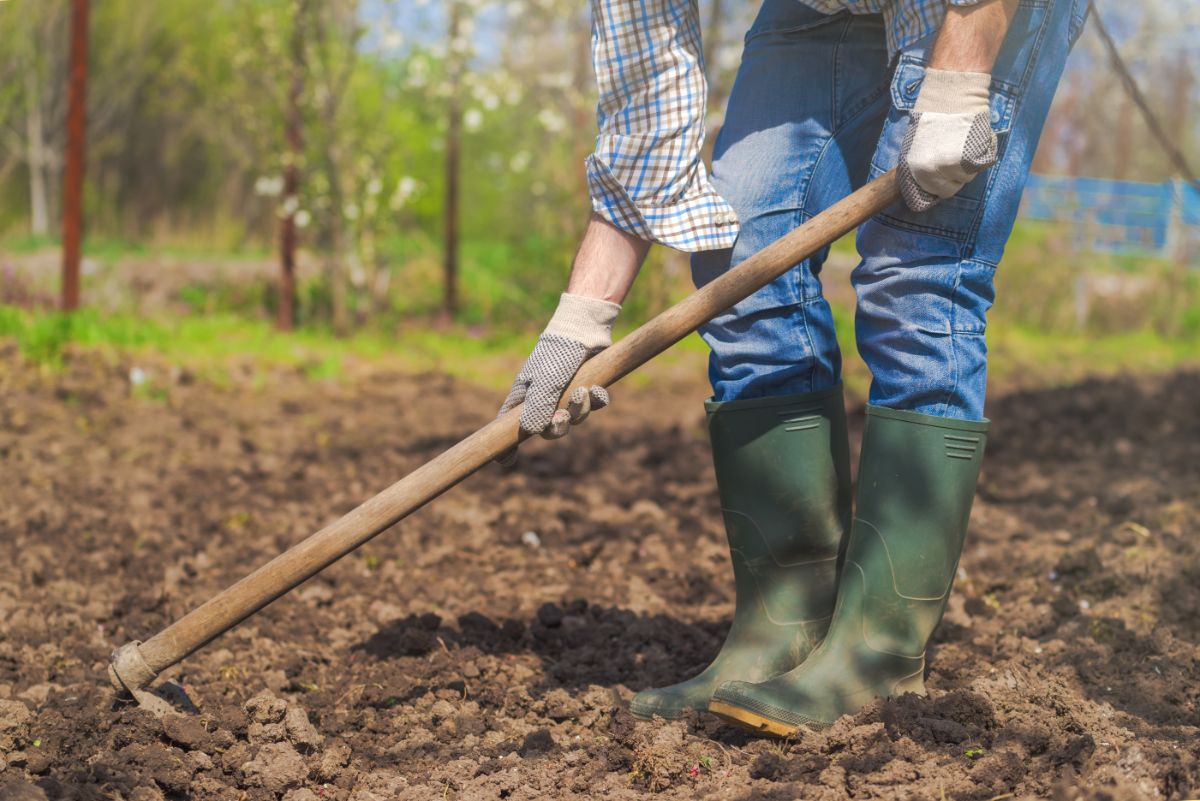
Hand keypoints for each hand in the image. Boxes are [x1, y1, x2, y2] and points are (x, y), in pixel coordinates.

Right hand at [496, 293, 619, 464]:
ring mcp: (565, 393)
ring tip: (583, 393)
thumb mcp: (545, 383)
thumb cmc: (557, 354)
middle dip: (557, 427)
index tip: (504, 462)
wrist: (584, 328)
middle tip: (563, 417)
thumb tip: (531, 433)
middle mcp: (543, 397)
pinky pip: (593, 406)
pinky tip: (597, 389)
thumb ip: (538, 408)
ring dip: (580, 411)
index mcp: (524, 396)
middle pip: (547, 429)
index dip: (506, 445)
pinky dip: (597, 400)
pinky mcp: (586, 385)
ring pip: (573, 418)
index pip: (508, 427)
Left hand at [899, 68, 997, 211]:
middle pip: (950, 189)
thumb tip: (928, 182)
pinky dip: (982, 155)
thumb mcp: (916, 146)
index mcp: (915, 171)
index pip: (930, 195)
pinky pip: (981, 166)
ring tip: (962, 143)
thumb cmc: (931, 116)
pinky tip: (975, 140)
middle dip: (954, 177)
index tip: (943, 177)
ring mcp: (952, 167)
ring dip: (968, 166)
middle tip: (956, 157)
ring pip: (967, 178)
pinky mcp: (971, 160)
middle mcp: (931, 173)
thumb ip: (922, 166)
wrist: (949, 96)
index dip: (939, 186)